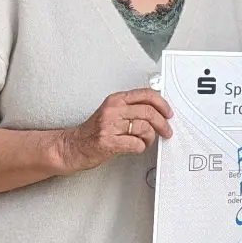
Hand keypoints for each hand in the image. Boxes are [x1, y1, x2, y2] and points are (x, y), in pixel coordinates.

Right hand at [54, 88, 173, 173]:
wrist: (73, 146)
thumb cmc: (93, 131)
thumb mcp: (112, 112)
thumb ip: (131, 109)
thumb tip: (157, 111)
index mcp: (115, 100)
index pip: (146, 94)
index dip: (162, 103)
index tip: (168, 112)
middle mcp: (113, 110)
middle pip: (149, 112)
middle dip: (162, 123)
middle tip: (166, 131)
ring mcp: (109, 126)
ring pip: (145, 128)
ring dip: (150, 138)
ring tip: (146, 141)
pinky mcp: (108, 142)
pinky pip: (136, 144)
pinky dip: (140, 147)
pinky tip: (136, 147)